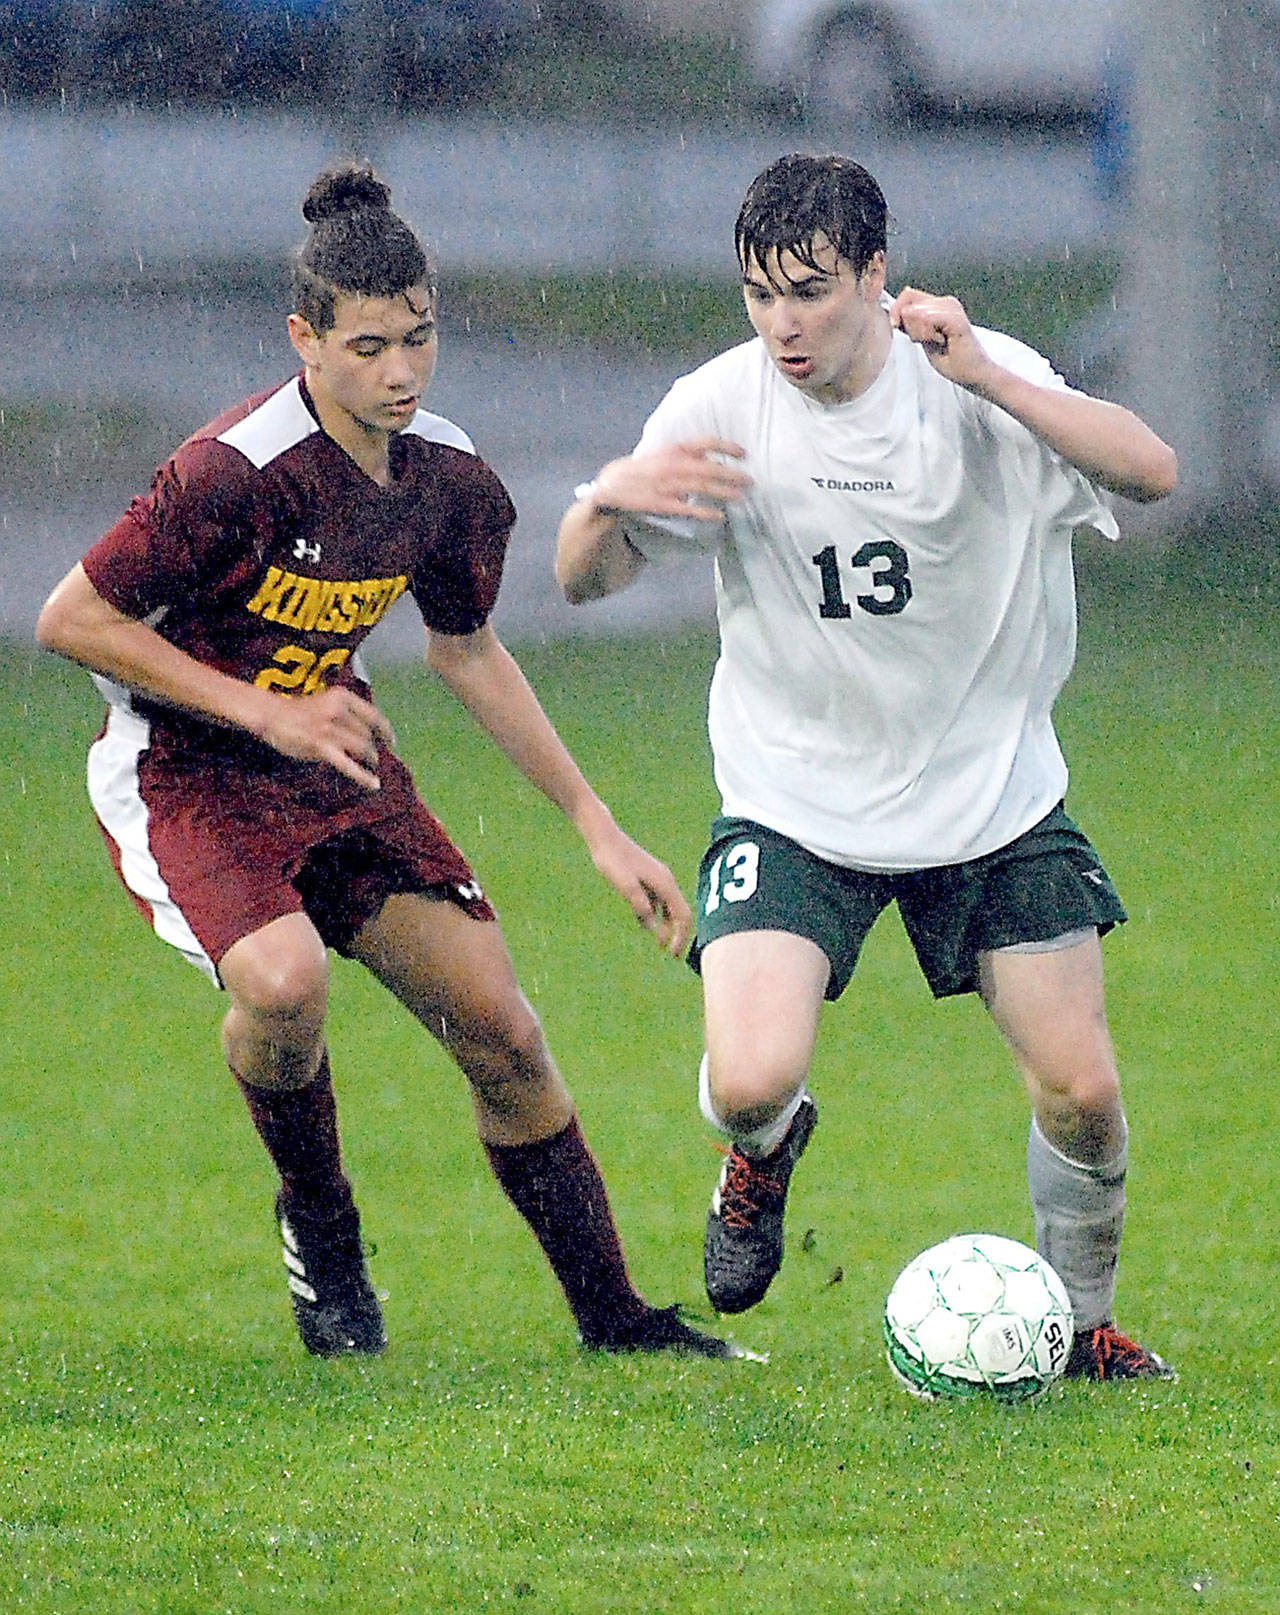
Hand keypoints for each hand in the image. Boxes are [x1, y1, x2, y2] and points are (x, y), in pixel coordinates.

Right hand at [255, 684, 396, 790]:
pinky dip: (364, 776)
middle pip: (367, 734)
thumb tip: (369, 733)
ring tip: (372, 766)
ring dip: (370, 759)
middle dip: (373, 747)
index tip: (391, 741)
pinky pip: (349, 765)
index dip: (386, 730)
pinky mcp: (321, 747)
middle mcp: (339, 711)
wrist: (271, 715)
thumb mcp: (327, 703)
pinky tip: (374, 784)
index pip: (373, 715)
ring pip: (363, 748)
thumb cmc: (299, 712)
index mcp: (342, 697)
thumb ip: (347, 714)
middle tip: (374, 757)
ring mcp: (330, 729)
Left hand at [585, 820, 693, 956]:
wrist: (605, 838)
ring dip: (665, 926)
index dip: (680, 936)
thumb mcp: (625, 886)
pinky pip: (657, 901)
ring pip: (668, 907)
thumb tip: (652, 926)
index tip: (672, 954)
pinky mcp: (647, 878)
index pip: (682, 915)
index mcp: (665, 883)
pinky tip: (645, 926)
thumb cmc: (613, 861)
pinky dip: (655, 915)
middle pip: (679, 912)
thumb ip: (639, 905)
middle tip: (670, 954)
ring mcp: (658, 879)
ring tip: (658, 944)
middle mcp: (666, 881)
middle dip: (676, 934)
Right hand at [592, 437, 750, 522]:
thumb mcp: (660, 455)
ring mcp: (668, 485)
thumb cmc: (639, 471)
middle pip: (710, 468)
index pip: (705, 442)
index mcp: (672, 449)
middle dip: (732, 474)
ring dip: (725, 492)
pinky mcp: (662, 504)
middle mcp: (673, 465)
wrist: (611, 488)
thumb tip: (709, 460)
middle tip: (751, 480)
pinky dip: (705, 512)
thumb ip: (683, 456)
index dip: (726, 446)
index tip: (744, 453)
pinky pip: (688, 508)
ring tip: (742, 497)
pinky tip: (719, 516)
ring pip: (703, 488)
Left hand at [889, 287, 995, 389]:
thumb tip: (896, 312)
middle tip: (928, 341)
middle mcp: (946, 301)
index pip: (907, 296)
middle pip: (909, 304)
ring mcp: (952, 308)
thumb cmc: (950, 359)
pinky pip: (927, 320)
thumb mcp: (922, 339)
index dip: (896, 311)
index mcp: (937, 304)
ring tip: (937, 342)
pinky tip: (940, 341)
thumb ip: (910, 324)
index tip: (896, 328)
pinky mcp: (956, 319)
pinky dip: (928, 334)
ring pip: (916, 313)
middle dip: (910, 327)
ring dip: (920, 333)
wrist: (972, 374)